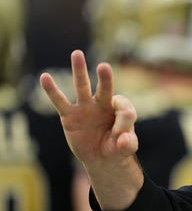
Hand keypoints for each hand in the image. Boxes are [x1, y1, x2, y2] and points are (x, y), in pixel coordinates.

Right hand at [39, 50, 137, 165]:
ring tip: (77, 53)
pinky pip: (60, 101)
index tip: (122, 136)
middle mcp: (103, 103)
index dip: (124, 119)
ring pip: (82, 86)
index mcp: (119, 109)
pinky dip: (52, 90)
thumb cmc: (117, 148)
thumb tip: (123, 139)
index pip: (123, 106)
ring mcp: (85, 107)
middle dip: (105, 78)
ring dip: (80, 71)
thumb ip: (128, 143)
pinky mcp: (69, 116)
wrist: (101, 157)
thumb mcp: (127, 148)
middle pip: (105, 88)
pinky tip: (44, 77)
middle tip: (104, 67)